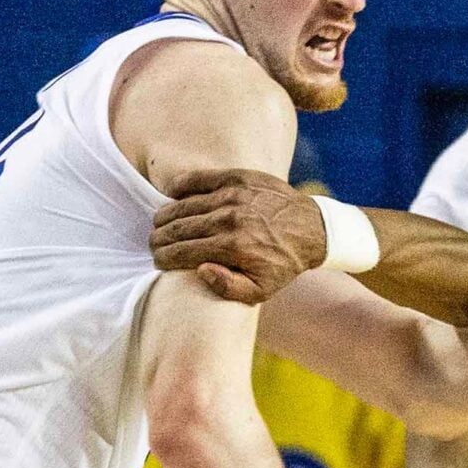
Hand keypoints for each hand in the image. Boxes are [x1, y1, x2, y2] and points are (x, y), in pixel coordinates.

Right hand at [150, 169, 325, 302]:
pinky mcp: (237, 179)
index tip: (158, 261)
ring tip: (161, 225)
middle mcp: (230, 219)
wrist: (313, 229)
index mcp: (233, 247)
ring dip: (166, 216)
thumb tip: (200, 271)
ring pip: (183, 205)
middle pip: (178, 228)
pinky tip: (172, 196)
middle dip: (160, 239)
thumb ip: (229, 287)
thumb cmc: (284, 262)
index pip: (182, 252)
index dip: (164, 258)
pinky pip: (197, 179)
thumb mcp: (262, 289)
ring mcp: (232, 196)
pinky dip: (179, 187)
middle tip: (154, 243)